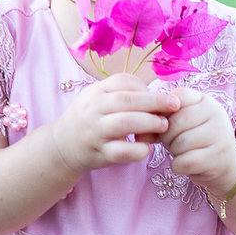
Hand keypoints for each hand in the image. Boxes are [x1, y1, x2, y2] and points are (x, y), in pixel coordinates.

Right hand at [50, 73, 181, 176]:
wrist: (61, 146)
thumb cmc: (89, 120)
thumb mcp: (99, 99)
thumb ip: (124, 96)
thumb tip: (160, 98)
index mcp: (96, 92)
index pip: (124, 81)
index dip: (147, 88)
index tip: (162, 97)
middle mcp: (93, 109)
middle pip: (127, 100)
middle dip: (155, 102)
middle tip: (174, 107)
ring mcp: (95, 131)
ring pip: (125, 122)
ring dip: (149, 123)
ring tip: (163, 127)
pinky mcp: (98, 153)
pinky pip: (122, 151)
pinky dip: (138, 150)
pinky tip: (147, 148)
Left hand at [162, 89, 235, 200]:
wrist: (224, 163)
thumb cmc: (195, 139)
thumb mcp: (182, 123)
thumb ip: (162, 118)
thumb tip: (139, 131)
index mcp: (206, 100)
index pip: (178, 97)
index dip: (164, 112)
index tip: (163, 123)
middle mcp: (217, 114)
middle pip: (176, 122)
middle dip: (166, 136)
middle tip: (169, 142)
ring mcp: (220, 135)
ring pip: (180, 143)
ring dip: (172, 152)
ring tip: (179, 152)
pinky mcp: (218, 158)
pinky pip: (185, 162)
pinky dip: (177, 166)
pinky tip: (182, 164)